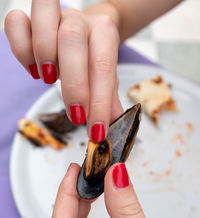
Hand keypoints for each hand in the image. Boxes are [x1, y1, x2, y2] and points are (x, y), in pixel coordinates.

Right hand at [4, 1, 121, 141]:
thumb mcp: (105, 78)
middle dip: (74, 85)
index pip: (103, 66)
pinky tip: (34, 70)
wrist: (85, 31)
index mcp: (103, 32)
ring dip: (44, 55)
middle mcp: (79, 20)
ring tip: (49, 80)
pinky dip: (21, 49)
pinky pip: (16, 23)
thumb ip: (109, 99)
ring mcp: (53, 16)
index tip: (96, 130)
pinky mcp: (29, 19)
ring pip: (45, 19)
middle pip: (72, 39)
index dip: (100, 102)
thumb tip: (116, 122)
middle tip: (76, 116)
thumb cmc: (92, 58)